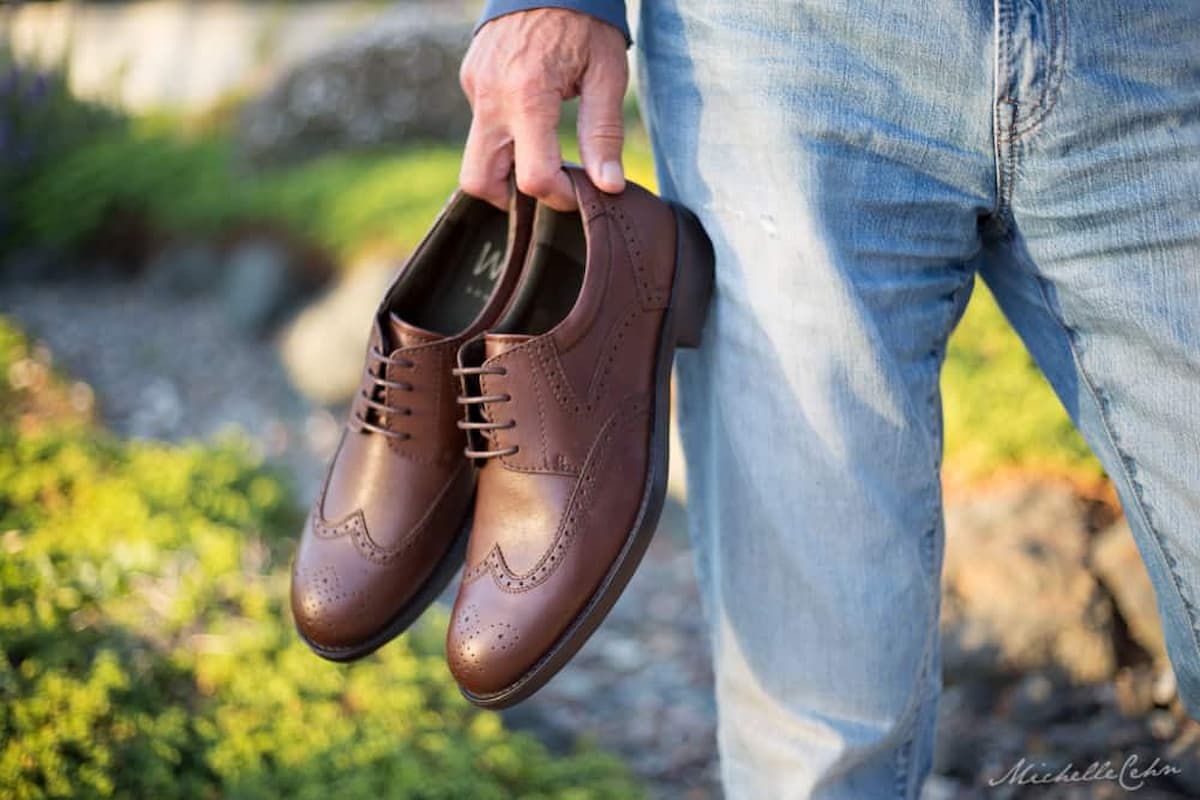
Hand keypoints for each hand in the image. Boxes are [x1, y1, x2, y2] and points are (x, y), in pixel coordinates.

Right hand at [458, 9, 628, 210]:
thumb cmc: (585, 20)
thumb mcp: (606, 74)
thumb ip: (603, 133)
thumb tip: (609, 186)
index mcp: (528, 97)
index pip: (532, 178)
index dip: (559, 197)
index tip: (580, 191)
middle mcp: (492, 97)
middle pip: (479, 182)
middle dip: (512, 199)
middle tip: (549, 187)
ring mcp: (476, 87)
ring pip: (478, 156)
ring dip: (508, 165)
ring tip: (546, 149)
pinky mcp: (471, 78)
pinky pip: (481, 123)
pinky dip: (505, 134)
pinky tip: (533, 113)